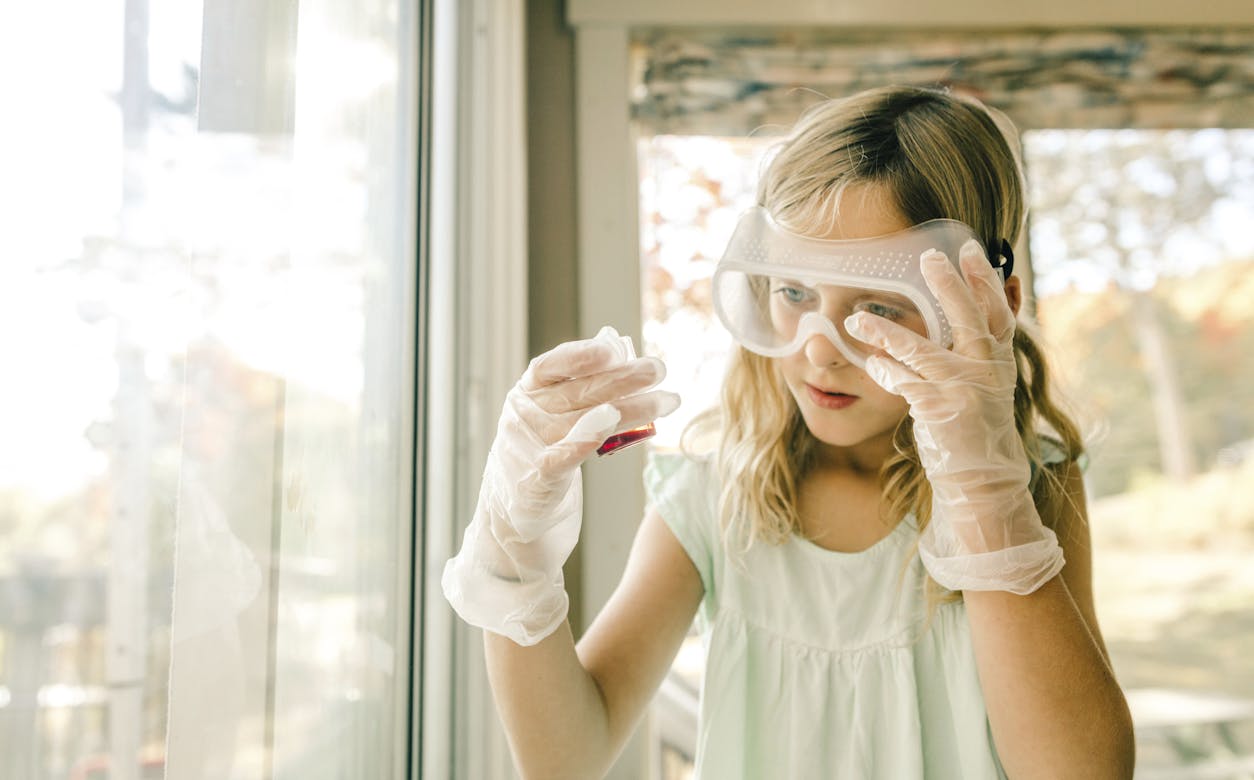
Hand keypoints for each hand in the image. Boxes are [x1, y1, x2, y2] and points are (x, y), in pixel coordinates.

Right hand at [442, 326, 680, 643]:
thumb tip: (618, 348)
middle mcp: (523, 419)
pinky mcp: (536, 484)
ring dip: (629, 408)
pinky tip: (611, 423)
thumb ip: (580, 388)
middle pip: (577, 392)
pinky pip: (561, 458)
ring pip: (581, 422)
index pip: (549, 367)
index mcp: (525, 397)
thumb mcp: (554, 418)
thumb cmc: (542, 459)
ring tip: (667, 400)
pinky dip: (584, 439)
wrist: (510, 521)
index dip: (580, 355)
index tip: (616, 348)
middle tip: (660, 368)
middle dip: (623, 378)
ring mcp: (527, 450)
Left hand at [844, 240, 1062, 594]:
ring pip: (922, 351)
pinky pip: (905, 384)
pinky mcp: (941, 412)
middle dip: (949, 285)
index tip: (968, 249)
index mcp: (999, 362)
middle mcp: (987, 372)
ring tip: (855, 319)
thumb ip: (975, 351)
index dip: (984, 280)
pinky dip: (884, 371)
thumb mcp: (985, 387)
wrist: (984, 482)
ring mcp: (964, 392)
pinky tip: (868, 362)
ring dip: (885, 332)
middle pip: (968, 319)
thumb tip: (966, 313)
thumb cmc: (976, 430)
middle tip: (928, 257)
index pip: (996, 312)